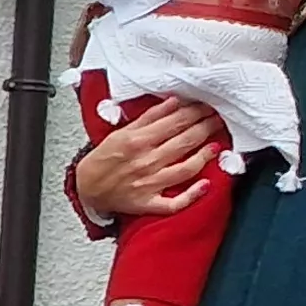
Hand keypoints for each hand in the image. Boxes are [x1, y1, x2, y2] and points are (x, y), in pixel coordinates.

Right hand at [70, 98, 228, 221]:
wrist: (86, 190)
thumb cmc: (103, 160)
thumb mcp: (121, 132)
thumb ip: (149, 117)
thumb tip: (173, 102)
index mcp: (136, 141)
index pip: (174, 123)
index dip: (195, 113)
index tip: (208, 106)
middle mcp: (145, 162)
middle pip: (184, 142)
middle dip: (205, 128)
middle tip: (219, 119)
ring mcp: (149, 184)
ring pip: (185, 168)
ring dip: (204, 155)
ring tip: (217, 144)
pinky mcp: (149, 203)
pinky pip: (175, 202)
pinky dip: (192, 195)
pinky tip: (207, 185)